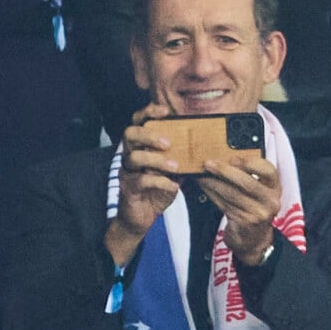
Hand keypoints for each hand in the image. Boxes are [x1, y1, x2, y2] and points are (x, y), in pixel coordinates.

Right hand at [104, 104, 179, 265]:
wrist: (140, 219)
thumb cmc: (155, 192)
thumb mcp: (172, 173)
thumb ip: (181, 159)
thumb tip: (204, 148)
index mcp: (140, 147)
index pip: (138, 122)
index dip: (149, 112)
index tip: (166, 111)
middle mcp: (129, 156)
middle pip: (130, 134)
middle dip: (149, 135)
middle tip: (168, 143)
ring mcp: (126, 172)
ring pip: (134, 157)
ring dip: (156, 160)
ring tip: (175, 167)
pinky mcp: (128, 189)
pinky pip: (140, 181)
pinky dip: (159, 182)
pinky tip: (173, 186)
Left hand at [199, 156, 280, 265]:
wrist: (255, 241)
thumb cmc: (253, 212)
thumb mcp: (259, 194)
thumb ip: (247, 178)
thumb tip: (222, 159)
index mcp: (275, 188)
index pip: (269, 170)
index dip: (251, 163)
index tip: (233, 158)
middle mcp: (270, 201)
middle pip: (247, 182)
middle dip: (225, 171)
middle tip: (209, 164)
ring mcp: (258, 213)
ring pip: (231, 194)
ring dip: (213, 183)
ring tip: (201, 175)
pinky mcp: (244, 222)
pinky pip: (224, 204)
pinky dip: (212, 194)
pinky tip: (204, 187)